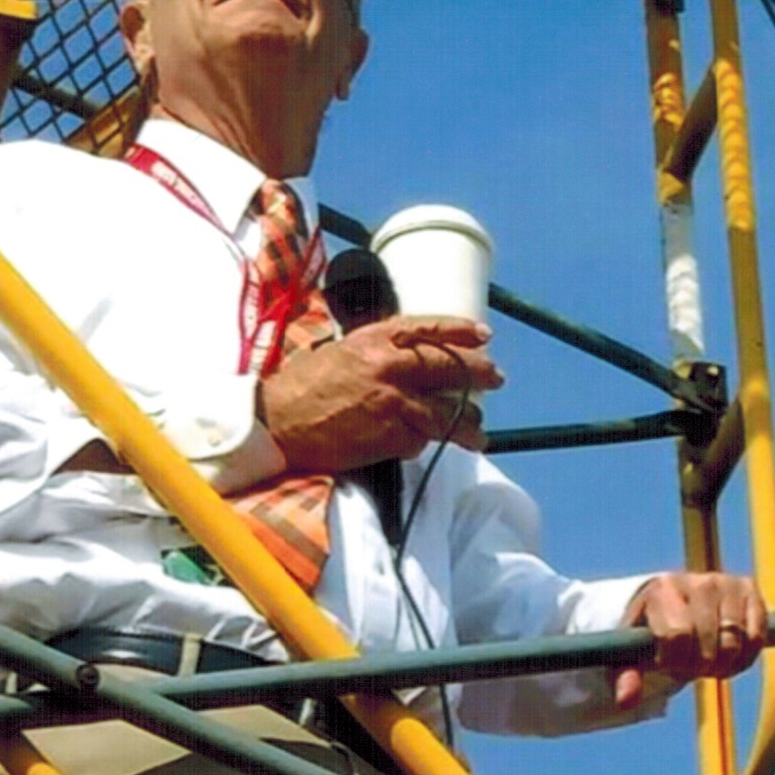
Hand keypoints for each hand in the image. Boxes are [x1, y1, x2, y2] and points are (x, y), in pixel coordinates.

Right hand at [258, 315, 500, 474]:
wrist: (277, 421)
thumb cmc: (303, 387)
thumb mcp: (340, 351)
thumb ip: (376, 352)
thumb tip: (405, 358)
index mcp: (375, 338)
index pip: (429, 328)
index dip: (461, 331)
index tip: (484, 334)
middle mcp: (389, 365)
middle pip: (449, 367)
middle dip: (478, 374)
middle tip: (496, 379)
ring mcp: (392, 402)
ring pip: (445, 413)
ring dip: (466, 424)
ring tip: (478, 433)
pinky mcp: (389, 436)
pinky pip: (421, 440)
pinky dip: (423, 444)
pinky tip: (421, 445)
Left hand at [613, 570, 767, 707]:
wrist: (672, 604)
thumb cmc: (649, 635)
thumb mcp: (631, 657)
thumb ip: (627, 678)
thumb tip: (625, 702)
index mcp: (662, 590)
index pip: (677, 637)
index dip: (674, 662)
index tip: (667, 664)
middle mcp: (698, 581)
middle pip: (708, 646)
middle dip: (697, 667)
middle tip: (688, 665)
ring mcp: (726, 583)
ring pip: (734, 644)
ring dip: (722, 665)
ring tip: (708, 661)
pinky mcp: (749, 589)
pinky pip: (757, 637)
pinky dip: (744, 658)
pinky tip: (729, 657)